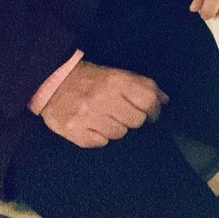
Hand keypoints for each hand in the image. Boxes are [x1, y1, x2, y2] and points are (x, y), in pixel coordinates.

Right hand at [41, 60, 167, 148]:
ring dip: (118, 128)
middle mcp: (104, 99)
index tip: (154, 113)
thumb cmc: (92, 78)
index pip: (147, 100)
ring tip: (109, 118)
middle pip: (136, 120)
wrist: (54, 83)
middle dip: (136, 119)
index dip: (155, 109)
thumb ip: (143, 85)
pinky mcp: (74, 132)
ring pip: (119, 134)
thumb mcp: (119, 74)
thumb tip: (165, 100)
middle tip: (128, 114)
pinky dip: (101, 137)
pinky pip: (100, 143)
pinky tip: (96, 126)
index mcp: (117, 81)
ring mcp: (88, 117)